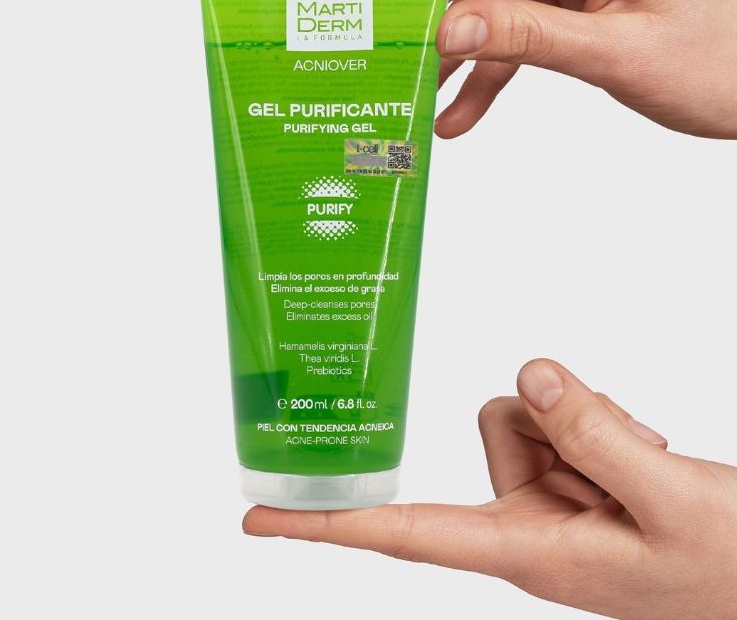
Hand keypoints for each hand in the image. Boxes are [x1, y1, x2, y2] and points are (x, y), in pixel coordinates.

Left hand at [244, 360, 736, 619]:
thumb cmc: (729, 572)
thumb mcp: (666, 502)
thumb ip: (592, 434)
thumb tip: (529, 375)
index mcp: (527, 551)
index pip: (404, 533)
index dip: (327, 526)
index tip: (257, 521)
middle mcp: (528, 521)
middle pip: (492, 424)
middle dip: (555, 421)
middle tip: (626, 456)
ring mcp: (554, 498)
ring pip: (527, 411)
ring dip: (586, 419)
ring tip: (644, 459)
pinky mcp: (578, 475)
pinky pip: (563, 412)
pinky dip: (602, 419)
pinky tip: (644, 449)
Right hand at [327, 0, 736, 138]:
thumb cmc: (725, 58)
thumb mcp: (617, 52)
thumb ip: (526, 37)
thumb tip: (444, 27)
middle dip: (434, 7)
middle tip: (377, 43)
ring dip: (461, 48)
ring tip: (419, 93)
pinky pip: (520, 21)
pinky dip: (494, 64)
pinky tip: (461, 109)